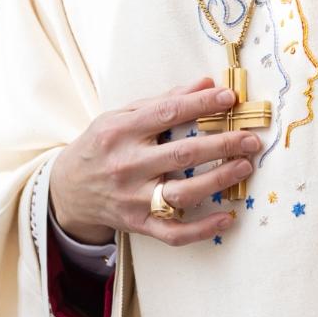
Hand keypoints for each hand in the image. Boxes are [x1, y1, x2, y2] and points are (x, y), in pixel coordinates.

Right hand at [47, 76, 255, 246]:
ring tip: (244, 166)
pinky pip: (174, 233)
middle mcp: (126, 165)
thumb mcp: (121, 115)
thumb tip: (206, 83)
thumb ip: (163, 101)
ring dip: (219, 180)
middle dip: (222, 144)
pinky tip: (228, 218)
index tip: (230, 97)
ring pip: (182, 193)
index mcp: (120, 131)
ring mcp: (132, 198)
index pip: (167, 113)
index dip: (201, 104)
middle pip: (182, 154)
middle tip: (250, 138)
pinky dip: (203, 229)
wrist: (67, 189)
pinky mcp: (137, 224)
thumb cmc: (102, 145)